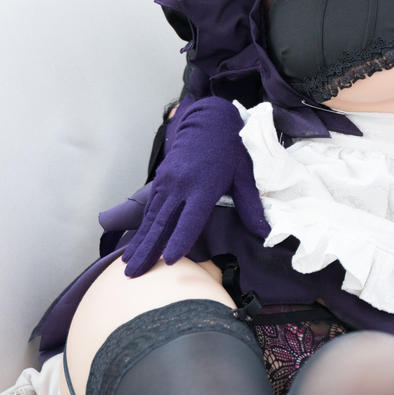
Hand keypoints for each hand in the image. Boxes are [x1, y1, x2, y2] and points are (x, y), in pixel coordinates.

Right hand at [122, 98, 269, 276]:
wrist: (210, 120)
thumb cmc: (231, 149)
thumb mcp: (245, 173)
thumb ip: (250, 204)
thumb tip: (265, 234)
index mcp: (203, 186)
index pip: (190, 220)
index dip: (180, 240)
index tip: (169, 260)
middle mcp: (181, 186)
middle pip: (162, 224)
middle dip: (148, 251)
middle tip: (133, 274)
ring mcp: (168, 182)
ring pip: (151, 218)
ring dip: (139, 243)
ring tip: (128, 267)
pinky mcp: (161, 180)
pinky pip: (150, 209)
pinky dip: (141, 228)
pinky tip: (135, 244)